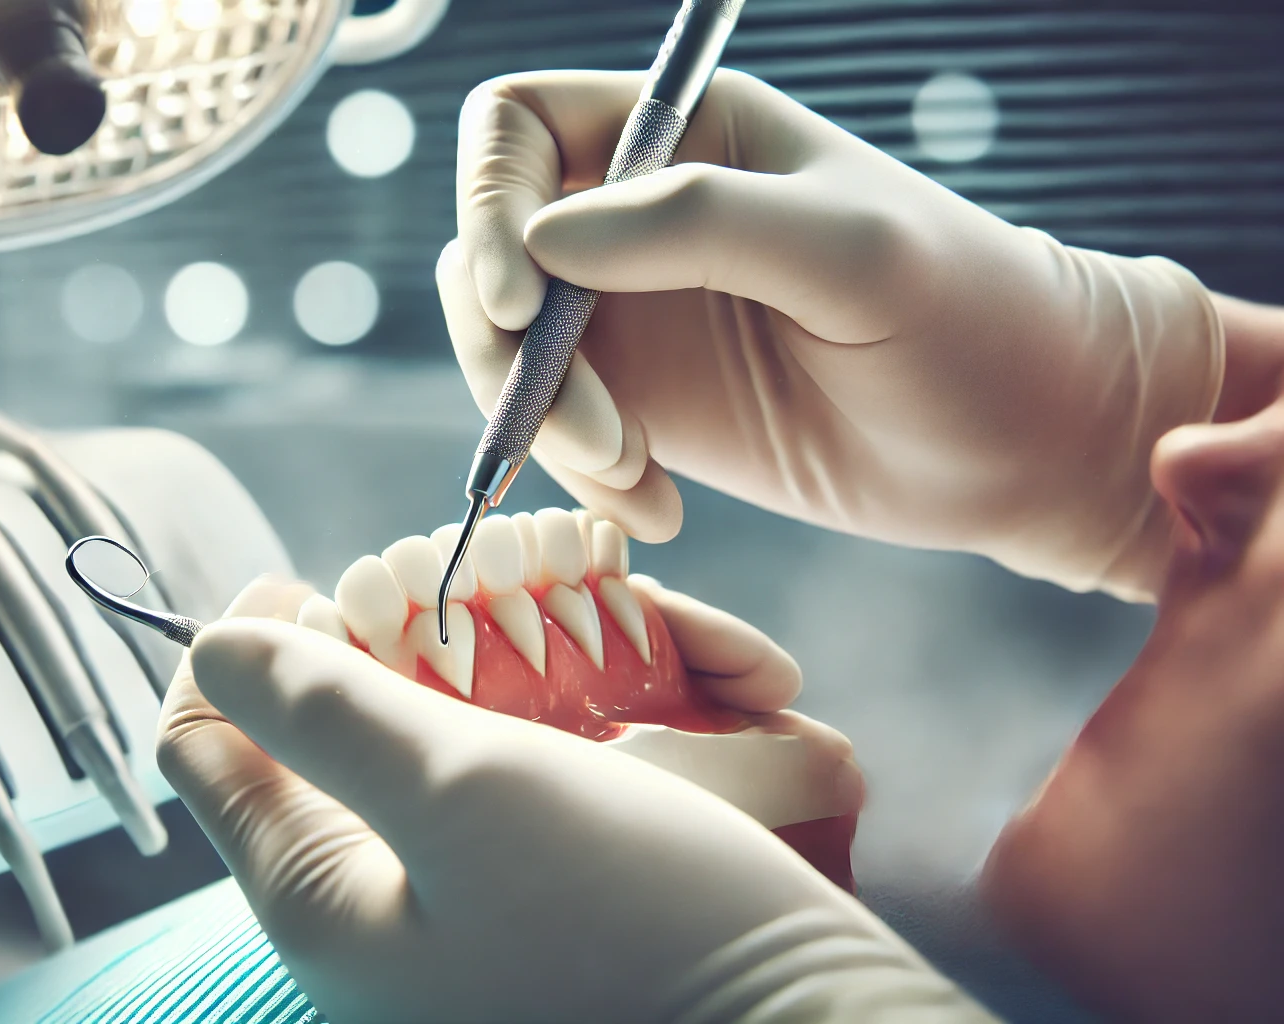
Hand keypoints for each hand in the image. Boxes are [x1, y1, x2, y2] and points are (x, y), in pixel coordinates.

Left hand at [157, 579, 990, 1022]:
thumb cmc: (628, 923)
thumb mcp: (459, 790)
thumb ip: (324, 711)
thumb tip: (212, 643)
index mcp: (318, 895)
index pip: (204, 749)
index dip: (240, 647)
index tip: (315, 582)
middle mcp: (379, 907)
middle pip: (344, 729)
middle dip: (424, 640)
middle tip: (521, 597)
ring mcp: (470, 907)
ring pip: (467, 736)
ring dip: (555, 666)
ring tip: (684, 649)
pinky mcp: (557, 902)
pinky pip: (553, 774)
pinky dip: (617, 718)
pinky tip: (714, 694)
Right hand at [443, 69, 1223, 600]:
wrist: (1029, 442)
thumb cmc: (969, 318)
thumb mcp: (849, 251)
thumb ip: (700, 222)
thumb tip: (541, 245)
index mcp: (683, 135)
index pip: (516, 127)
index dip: (487, 203)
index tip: (519, 298)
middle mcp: (639, 217)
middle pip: (487, 255)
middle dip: (513, 352)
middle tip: (600, 433)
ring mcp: (635, 316)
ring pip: (507, 355)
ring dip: (545, 428)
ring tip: (638, 478)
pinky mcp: (645, 407)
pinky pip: (555, 435)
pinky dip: (581, 478)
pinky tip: (660, 508)